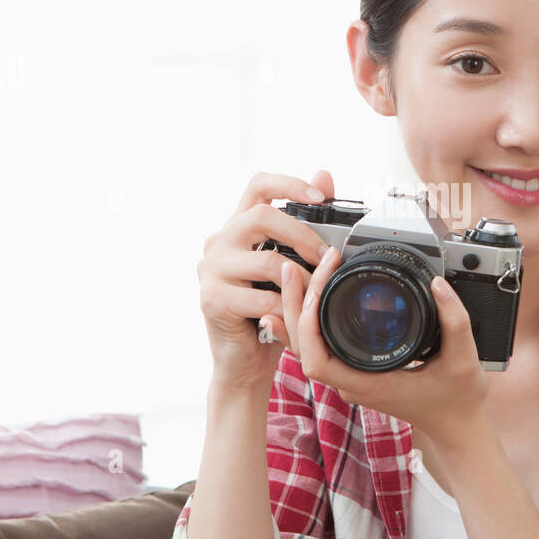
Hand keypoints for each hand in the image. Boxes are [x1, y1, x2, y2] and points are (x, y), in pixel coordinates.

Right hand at [197, 169, 335, 395]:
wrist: (243, 362)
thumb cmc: (268, 311)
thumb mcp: (289, 266)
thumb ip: (302, 225)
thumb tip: (324, 175)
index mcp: (237, 228)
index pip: (258, 186)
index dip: (289, 184)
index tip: (320, 198)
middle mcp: (218, 242)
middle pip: (263, 217)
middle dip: (303, 235)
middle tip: (327, 257)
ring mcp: (211, 270)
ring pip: (268, 261)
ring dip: (303, 279)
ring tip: (317, 293)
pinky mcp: (213, 299)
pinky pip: (264, 298)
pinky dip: (288, 309)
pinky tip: (296, 317)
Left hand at [263, 240, 489, 447]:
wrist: (458, 424)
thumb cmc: (458, 400)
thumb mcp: (464, 358)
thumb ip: (454, 320)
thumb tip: (437, 285)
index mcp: (371, 384)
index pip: (318, 361)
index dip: (306, 325)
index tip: (317, 290)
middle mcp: (354, 384)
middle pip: (303, 349)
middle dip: (294, 307)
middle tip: (295, 267)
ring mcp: (352, 379)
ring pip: (306, 348)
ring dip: (296, 312)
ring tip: (295, 273)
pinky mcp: (356, 371)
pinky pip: (320, 348)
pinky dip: (306, 323)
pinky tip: (301, 300)